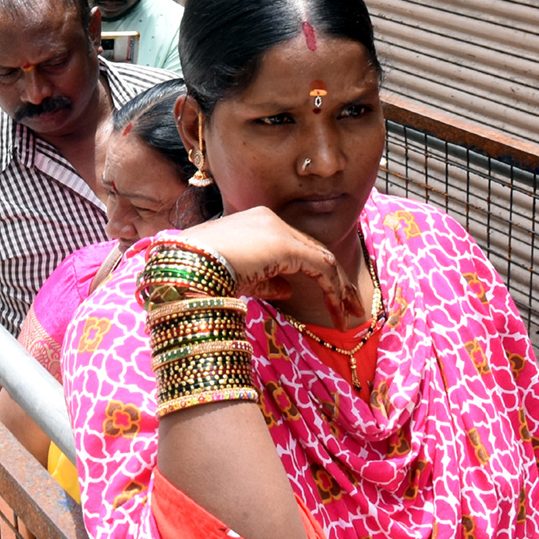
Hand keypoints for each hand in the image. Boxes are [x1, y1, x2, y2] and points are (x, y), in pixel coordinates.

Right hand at [176, 208, 364, 330]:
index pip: (296, 247)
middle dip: (336, 282)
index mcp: (257, 223)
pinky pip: (320, 269)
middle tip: (352, 308)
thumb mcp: (237, 278)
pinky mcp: (286, 246)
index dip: (315, 274)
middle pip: (315, 251)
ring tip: (349, 317)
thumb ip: (265, 281)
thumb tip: (287, 290)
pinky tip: (337, 312)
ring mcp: (279, 230)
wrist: (186, 265)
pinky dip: (333, 291)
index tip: (328, 300)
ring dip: (340, 290)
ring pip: (323, 259)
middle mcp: (271, 220)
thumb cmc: (200, 272)